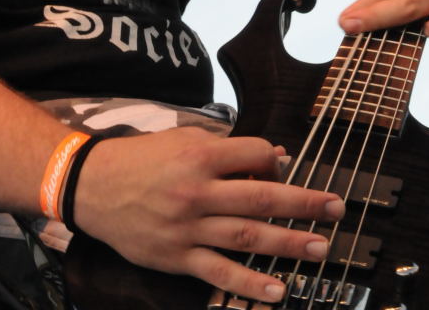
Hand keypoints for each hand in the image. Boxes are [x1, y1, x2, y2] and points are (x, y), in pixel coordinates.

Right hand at [74, 127, 344, 303]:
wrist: (92, 186)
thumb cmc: (140, 159)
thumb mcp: (181, 138)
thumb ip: (225, 146)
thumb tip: (273, 158)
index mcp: (200, 155)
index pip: (256, 155)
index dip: (276, 160)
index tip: (287, 167)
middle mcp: (198, 191)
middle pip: (262, 198)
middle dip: (304, 204)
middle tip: (336, 208)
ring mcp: (188, 228)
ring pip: (247, 236)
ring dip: (288, 243)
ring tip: (320, 247)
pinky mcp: (177, 257)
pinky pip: (219, 273)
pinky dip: (249, 284)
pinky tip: (277, 290)